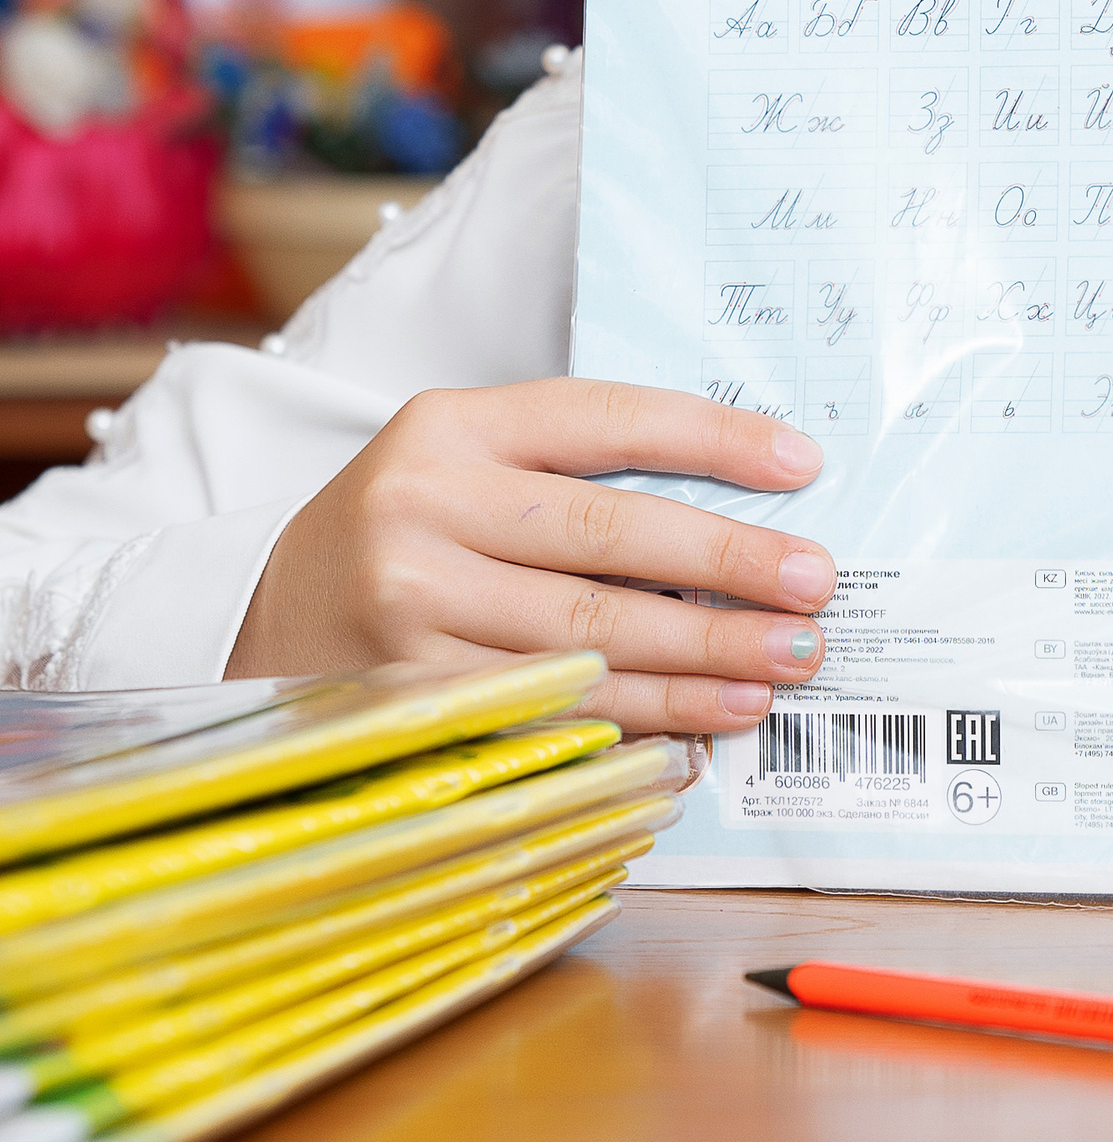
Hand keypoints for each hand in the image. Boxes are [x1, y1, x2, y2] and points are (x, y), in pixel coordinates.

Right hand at [228, 378, 837, 739]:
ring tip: (785, 662)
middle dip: (728, 566)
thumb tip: (745, 508)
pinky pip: (550, 710)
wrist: (267, 612)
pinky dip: (638, 721)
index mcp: (453, 427)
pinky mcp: (411, 695)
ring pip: (588, 636)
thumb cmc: (411, 527)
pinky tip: (705, 723)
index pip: (606, 419)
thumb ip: (581, 471)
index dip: (712, 440)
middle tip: (816, 586)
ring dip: (701, 658)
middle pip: (606, 536)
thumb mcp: (472, 461)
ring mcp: (410, 607)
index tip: (803, 465)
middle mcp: (424, 508)